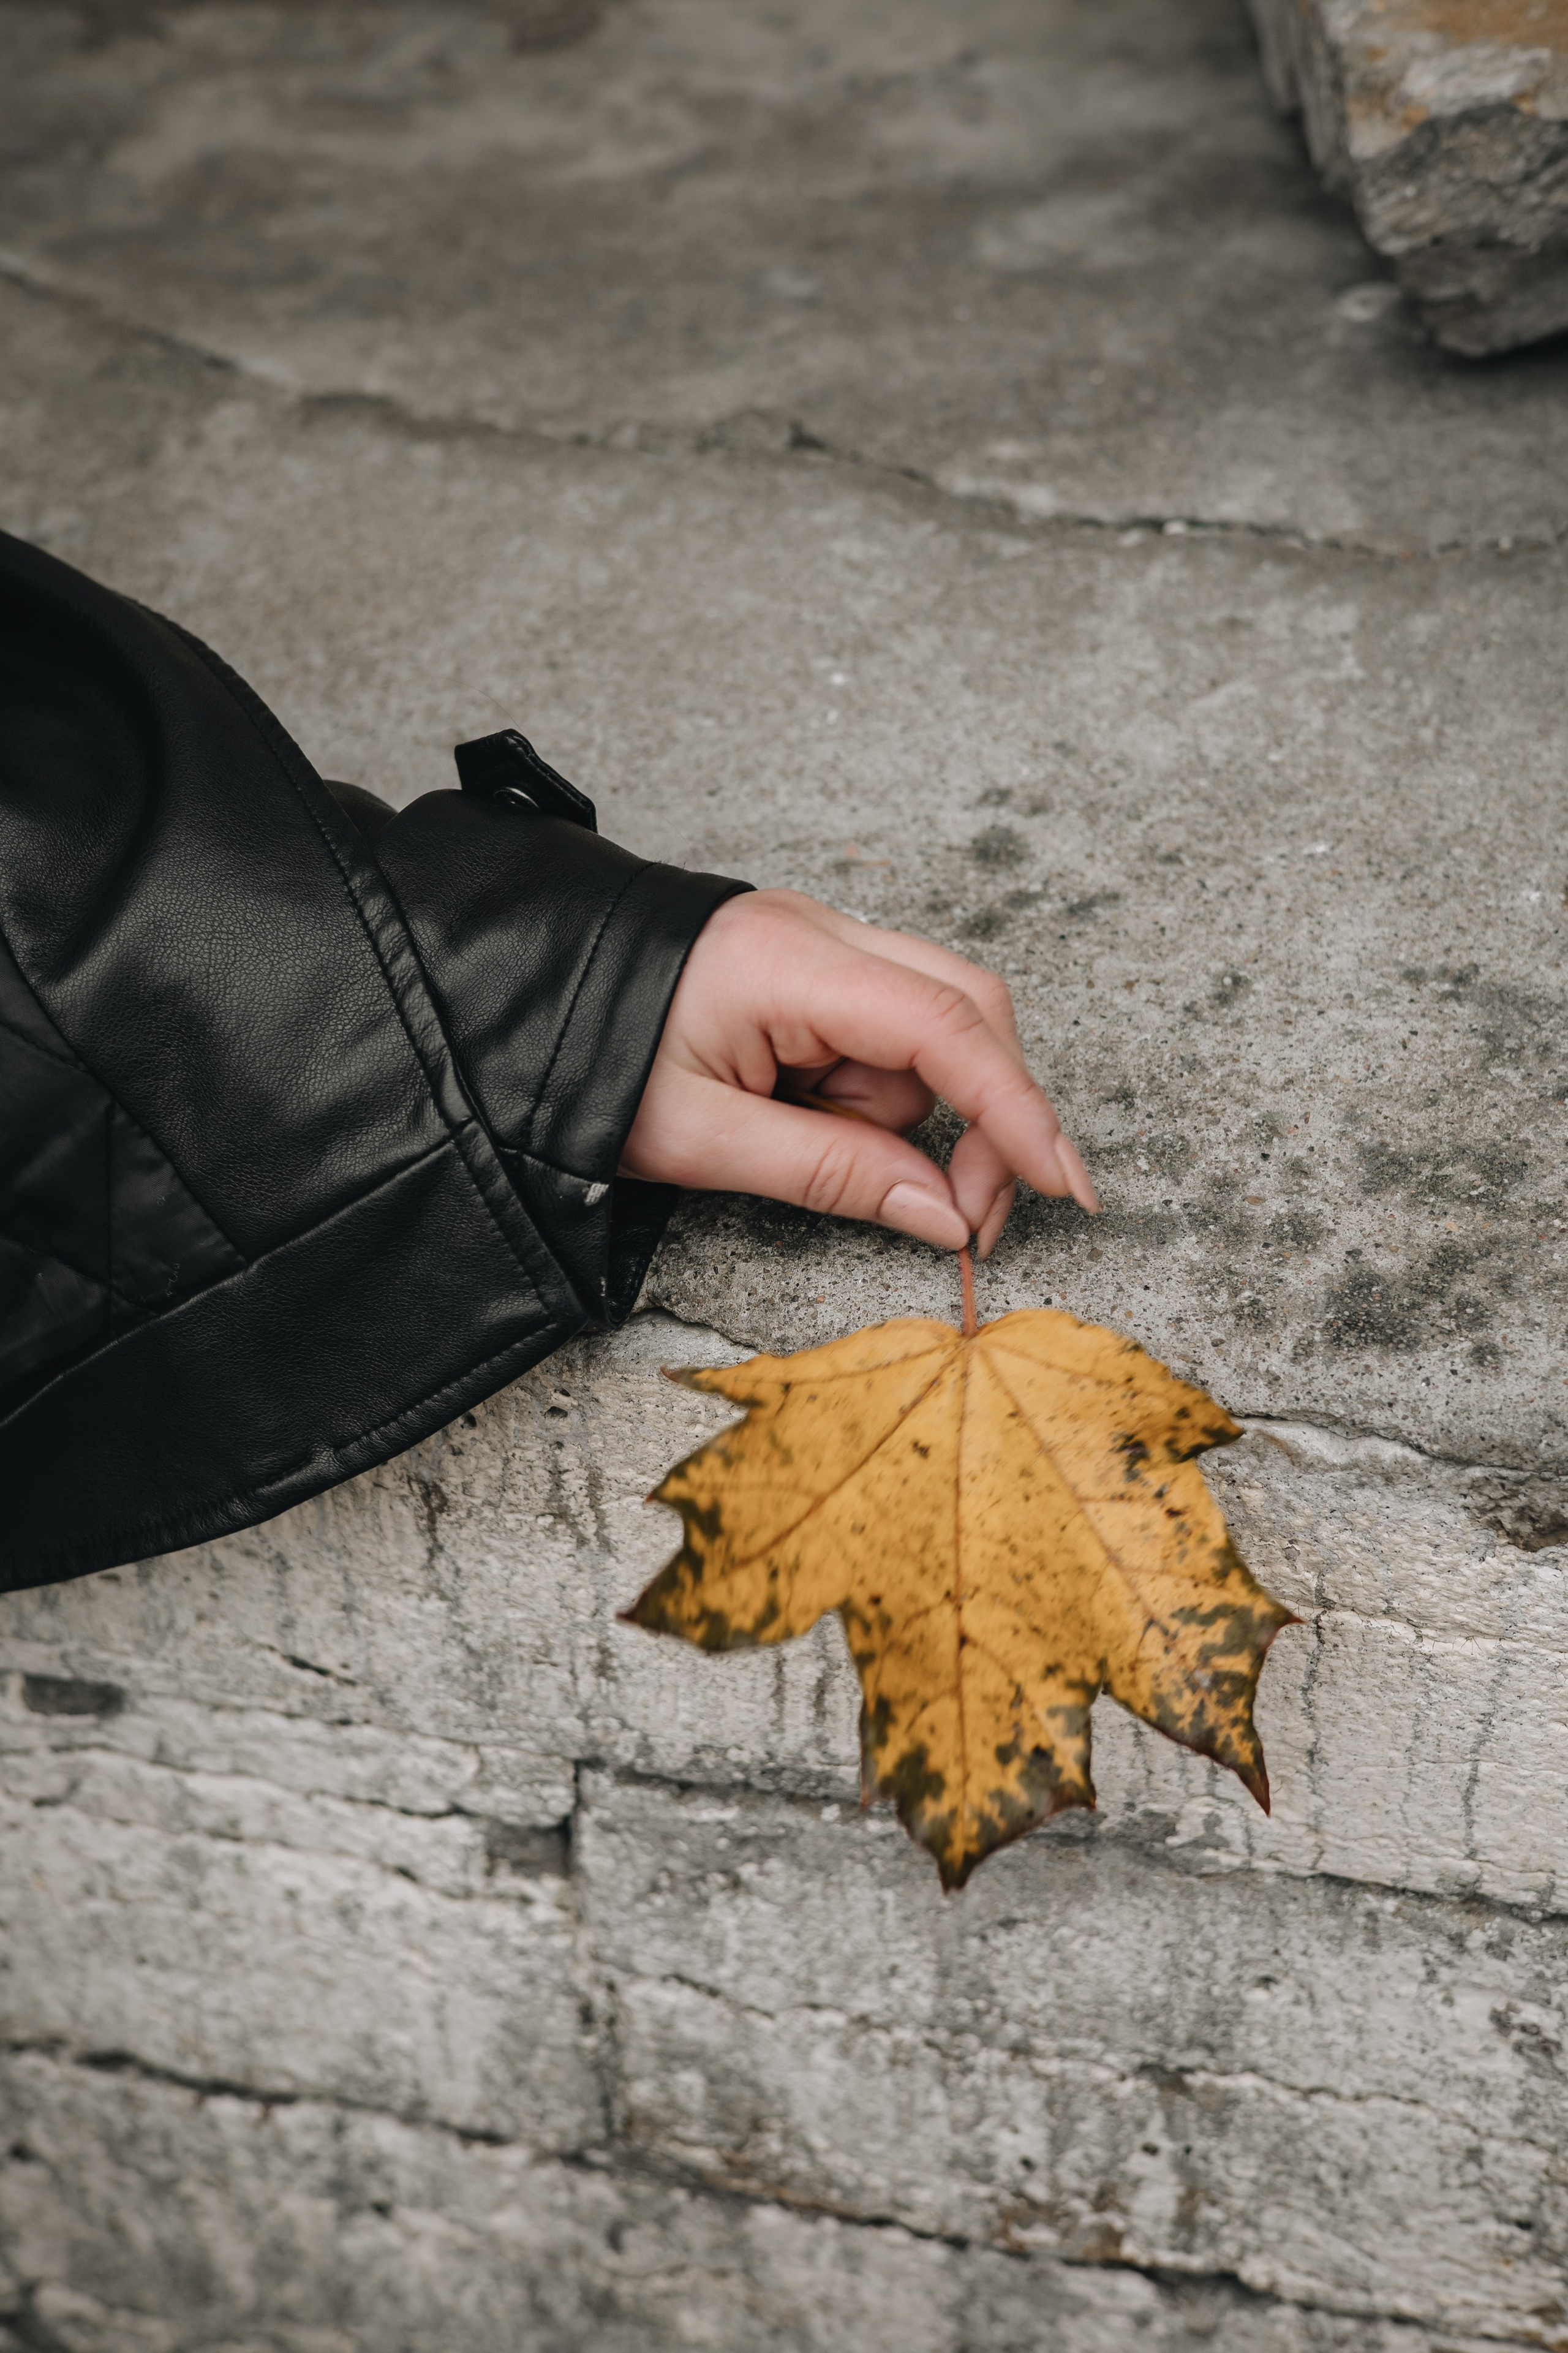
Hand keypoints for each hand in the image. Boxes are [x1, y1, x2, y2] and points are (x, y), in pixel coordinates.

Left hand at [619, 889, 1097, 1256]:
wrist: (515, 1000)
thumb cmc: (584, 1060)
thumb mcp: (699, 1140)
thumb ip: (832, 1174)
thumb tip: (945, 1217)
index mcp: (789, 963)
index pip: (945, 1027)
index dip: (1017, 1109)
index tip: (1064, 1183)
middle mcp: (821, 933)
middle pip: (964, 1011)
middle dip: (981, 1116)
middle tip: (959, 1214)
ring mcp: (818, 942)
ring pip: (923, 1034)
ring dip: (893, 1110)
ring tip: (792, 1134)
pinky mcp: (809, 967)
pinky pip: (880, 1033)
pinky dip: (866, 1090)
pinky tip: (796, 1108)